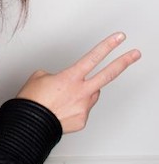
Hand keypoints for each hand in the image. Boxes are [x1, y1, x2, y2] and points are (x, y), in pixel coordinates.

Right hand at [16, 32, 140, 133]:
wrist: (29, 124)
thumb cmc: (31, 101)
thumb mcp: (39, 78)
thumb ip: (56, 75)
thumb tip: (62, 80)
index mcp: (70, 77)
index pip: (93, 57)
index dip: (108, 46)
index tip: (119, 38)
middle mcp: (80, 91)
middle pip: (108, 74)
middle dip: (123, 62)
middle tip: (135, 54)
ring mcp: (83, 106)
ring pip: (92, 94)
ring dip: (85, 92)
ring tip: (65, 97)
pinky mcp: (82, 120)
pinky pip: (83, 109)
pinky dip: (75, 108)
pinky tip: (62, 109)